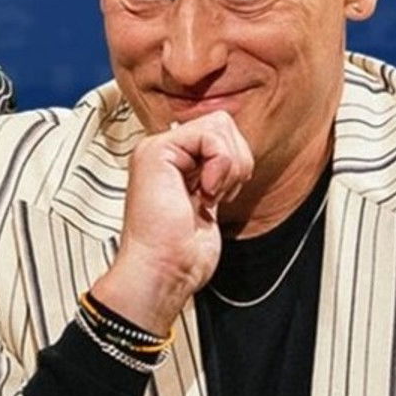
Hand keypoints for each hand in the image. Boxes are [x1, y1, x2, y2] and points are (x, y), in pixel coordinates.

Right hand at [89, 111, 252, 333]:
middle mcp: (163, 152)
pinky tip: (203, 193)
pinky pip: (211, 136)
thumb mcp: (209, 202)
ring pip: (220, 124)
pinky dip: (220, 167)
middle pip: (222, 122)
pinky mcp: (156, 152)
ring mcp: (156, 149)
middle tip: (215, 195)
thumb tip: (238, 156)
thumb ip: (216, 173)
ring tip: (207, 195)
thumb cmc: (181, 253)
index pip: (220, 132)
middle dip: (235, 160)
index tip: (218, 197)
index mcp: (174, 162)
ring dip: (228, 166)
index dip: (234, 163)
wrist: (162, 272)